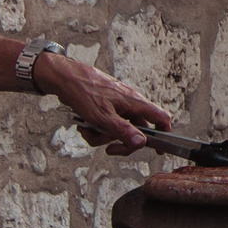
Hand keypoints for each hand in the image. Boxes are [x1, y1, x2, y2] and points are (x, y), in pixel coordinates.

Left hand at [40, 54, 170, 151]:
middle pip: (137, 130)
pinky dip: (96, 129)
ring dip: (103, 136)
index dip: (163, 133)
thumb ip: (123, 130)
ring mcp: (119, 104)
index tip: (157, 149)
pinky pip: (107, 123)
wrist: (64, 78)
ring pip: (119, 128)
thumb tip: (141, 142)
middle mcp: (130, 103)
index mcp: (135, 102)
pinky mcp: (107, 106)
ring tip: (88, 131)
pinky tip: (85, 125)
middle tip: (110, 149)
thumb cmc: (83, 92)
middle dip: (121, 142)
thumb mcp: (102, 116)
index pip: (160, 117)